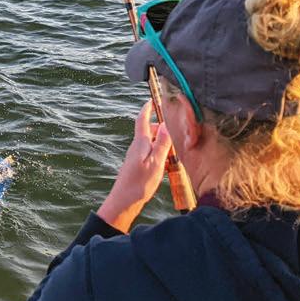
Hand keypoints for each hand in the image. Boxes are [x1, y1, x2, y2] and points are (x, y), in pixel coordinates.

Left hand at [96, 102, 173, 232]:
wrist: (124, 202)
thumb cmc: (139, 183)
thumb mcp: (155, 162)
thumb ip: (161, 143)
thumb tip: (165, 124)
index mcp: (140, 142)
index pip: (142, 119)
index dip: (148, 108)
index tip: (153, 99)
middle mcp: (136, 147)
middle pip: (149, 131)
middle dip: (161, 128)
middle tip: (175, 131)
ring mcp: (136, 156)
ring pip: (151, 143)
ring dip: (162, 143)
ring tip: (175, 151)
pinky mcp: (138, 166)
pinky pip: (150, 154)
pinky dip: (160, 154)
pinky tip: (168, 165)